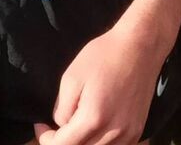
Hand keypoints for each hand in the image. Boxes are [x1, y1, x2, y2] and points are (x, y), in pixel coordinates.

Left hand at [34, 20, 163, 144]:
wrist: (139, 46)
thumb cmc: (104, 56)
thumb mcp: (72, 76)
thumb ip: (62, 109)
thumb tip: (62, 126)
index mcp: (93, 119)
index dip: (46, 139)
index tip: (41, 126)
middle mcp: (112, 133)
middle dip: (63, 143)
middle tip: (55, 129)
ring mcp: (127, 134)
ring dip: (82, 144)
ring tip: (75, 128)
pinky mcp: (137, 131)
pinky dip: (100, 144)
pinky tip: (94, 130)